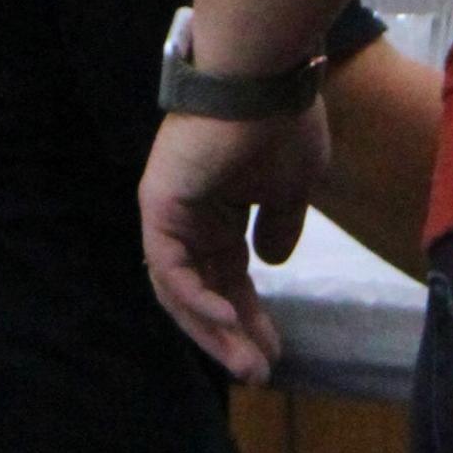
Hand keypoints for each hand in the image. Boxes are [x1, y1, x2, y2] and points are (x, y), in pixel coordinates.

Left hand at [141, 97, 329, 383]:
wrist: (264, 79)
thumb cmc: (282, 123)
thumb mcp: (293, 188)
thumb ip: (280, 225)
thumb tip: (274, 261)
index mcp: (218, 211)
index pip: (227, 277)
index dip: (249, 317)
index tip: (275, 350)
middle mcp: (188, 215)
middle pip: (203, 291)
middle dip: (231, 335)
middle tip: (260, 373)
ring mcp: (169, 211)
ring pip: (183, 290)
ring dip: (214, 330)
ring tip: (248, 364)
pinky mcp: (159, 206)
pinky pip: (172, 269)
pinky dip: (197, 300)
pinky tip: (228, 324)